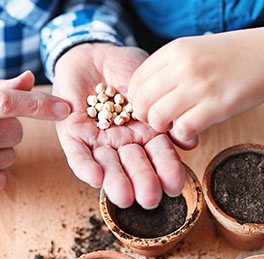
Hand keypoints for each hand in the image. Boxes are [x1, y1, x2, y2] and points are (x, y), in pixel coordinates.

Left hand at [53, 43, 184, 208]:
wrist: (94, 54)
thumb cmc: (127, 68)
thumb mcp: (152, 87)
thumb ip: (167, 111)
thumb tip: (190, 143)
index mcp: (146, 134)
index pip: (158, 156)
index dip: (167, 170)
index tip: (175, 186)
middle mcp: (123, 142)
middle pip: (134, 165)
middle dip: (142, 182)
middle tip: (150, 199)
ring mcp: (98, 140)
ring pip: (108, 164)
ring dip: (115, 181)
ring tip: (124, 196)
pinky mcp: (73, 135)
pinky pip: (77, 154)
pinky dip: (85, 167)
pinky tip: (95, 178)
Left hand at [127, 30, 263, 144]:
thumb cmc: (234, 56)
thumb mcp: (196, 50)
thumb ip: (171, 69)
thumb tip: (148, 95)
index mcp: (174, 50)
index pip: (136, 80)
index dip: (136, 100)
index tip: (147, 108)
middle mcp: (183, 66)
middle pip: (141, 101)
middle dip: (145, 117)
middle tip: (159, 121)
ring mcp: (199, 85)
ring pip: (157, 116)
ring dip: (162, 128)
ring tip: (175, 126)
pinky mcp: (217, 105)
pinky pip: (183, 129)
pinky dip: (183, 136)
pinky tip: (192, 132)